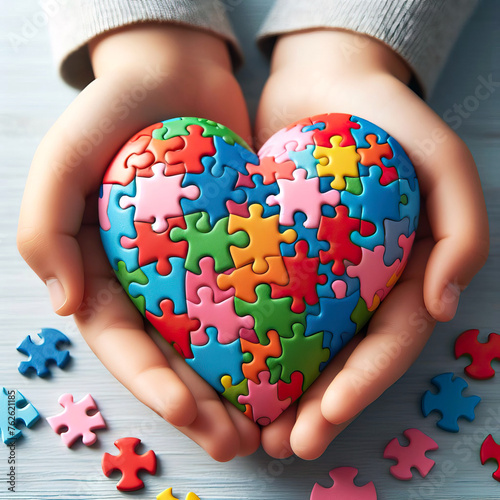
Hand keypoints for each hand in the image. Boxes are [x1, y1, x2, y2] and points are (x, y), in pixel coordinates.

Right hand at [17, 23, 259, 460]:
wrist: (173, 72)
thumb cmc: (111, 112)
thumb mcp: (61, 162)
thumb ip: (44, 230)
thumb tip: (64, 306)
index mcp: (104, 273)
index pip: (126, 344)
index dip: (153, 384)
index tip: (190, 415)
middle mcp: (150, 281)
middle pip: (175, 356)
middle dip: (203, 404)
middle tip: (238, 443)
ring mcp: (196, 267)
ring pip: (218, 339)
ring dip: (241, 384)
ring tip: (271, 424)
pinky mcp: (236, 247)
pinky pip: (254, 294)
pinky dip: (271, 331)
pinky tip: (298, 360)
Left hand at [255, 30, 488, 459]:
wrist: (322, 82)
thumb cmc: (386, 115)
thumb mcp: (440, 159)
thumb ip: (462, 227)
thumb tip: (444, 305)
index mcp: (404, 272)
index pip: (387, 341)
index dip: (361, 383)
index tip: (325, 417)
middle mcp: (362, 282)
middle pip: (342, 357)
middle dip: (318, 405)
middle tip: (284, 446)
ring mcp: (318, 273)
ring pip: (302, 344)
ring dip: (283, 390)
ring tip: (255, 431)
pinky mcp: (276, 256)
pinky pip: (263, 304)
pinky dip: (248, 341)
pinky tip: (225, 369)